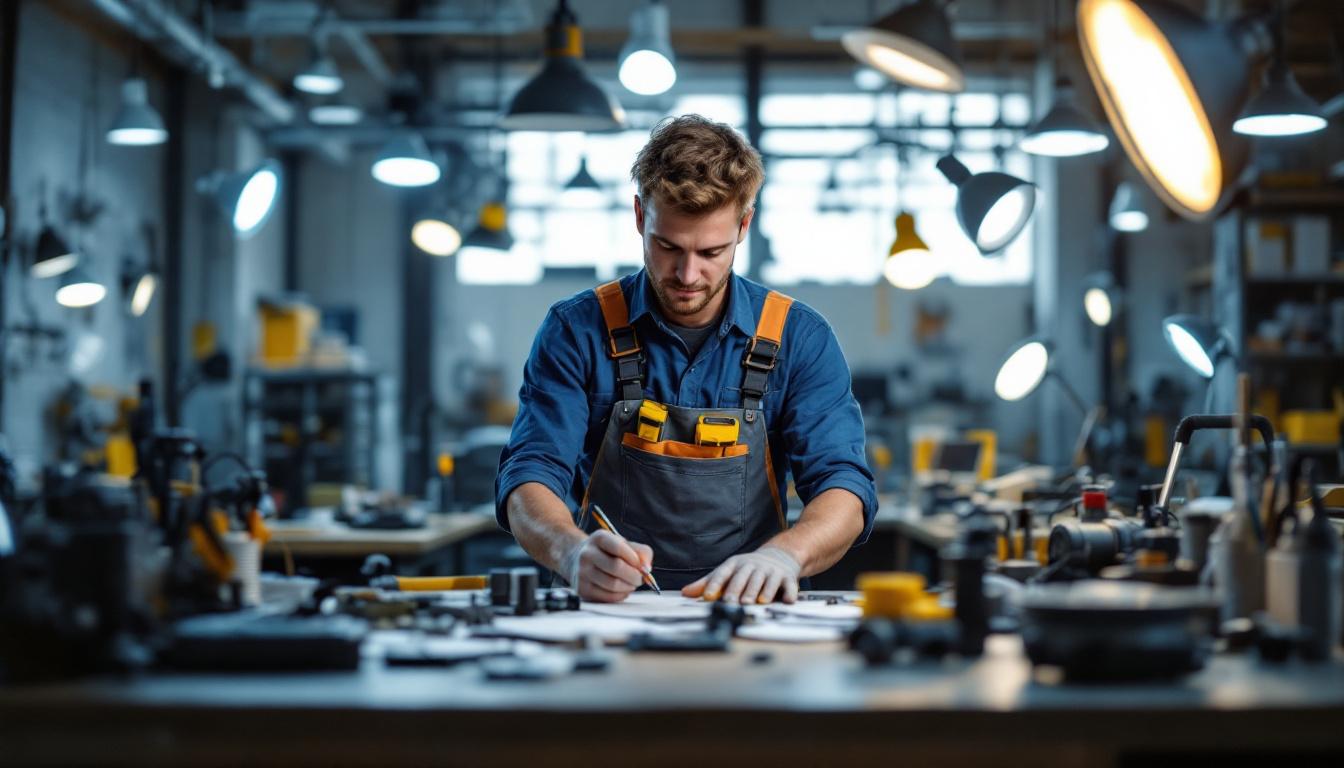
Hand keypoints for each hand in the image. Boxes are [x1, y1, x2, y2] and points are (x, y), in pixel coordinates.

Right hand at [565, 530, 652, 602]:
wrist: (577, 559)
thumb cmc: (606, 552)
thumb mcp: (623, 544)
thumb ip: (641, 552)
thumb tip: (647, 568)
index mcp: (599, 538)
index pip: (619, 547)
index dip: (635, 559)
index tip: (642, 566)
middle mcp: (587, 554)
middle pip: (616, 567)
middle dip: (634, 575)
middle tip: (640, 578)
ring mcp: (582, 572)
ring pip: (613, 584)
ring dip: (628, 587)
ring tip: (631, 583)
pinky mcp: (582, 589)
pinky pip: (607, 597)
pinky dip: (621, 595)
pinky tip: (622, 590)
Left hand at [682, 546, 800, 603]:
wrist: (779, 556)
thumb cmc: (748, 569)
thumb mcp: (727, 572)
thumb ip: (707, 584)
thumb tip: (685, 593)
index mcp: (735, 564)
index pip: (724, 573)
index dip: (716, 585)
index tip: (708, 597)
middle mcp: (753, 566)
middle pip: (745, 578)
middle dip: (739, 590)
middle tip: (733, 602)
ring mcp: (771, 571)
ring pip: (766, 581)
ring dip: (762, 591)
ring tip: (757, 602)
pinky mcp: (787, 578)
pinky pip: (789, 586)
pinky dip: (789, 593)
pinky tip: (787, 601)